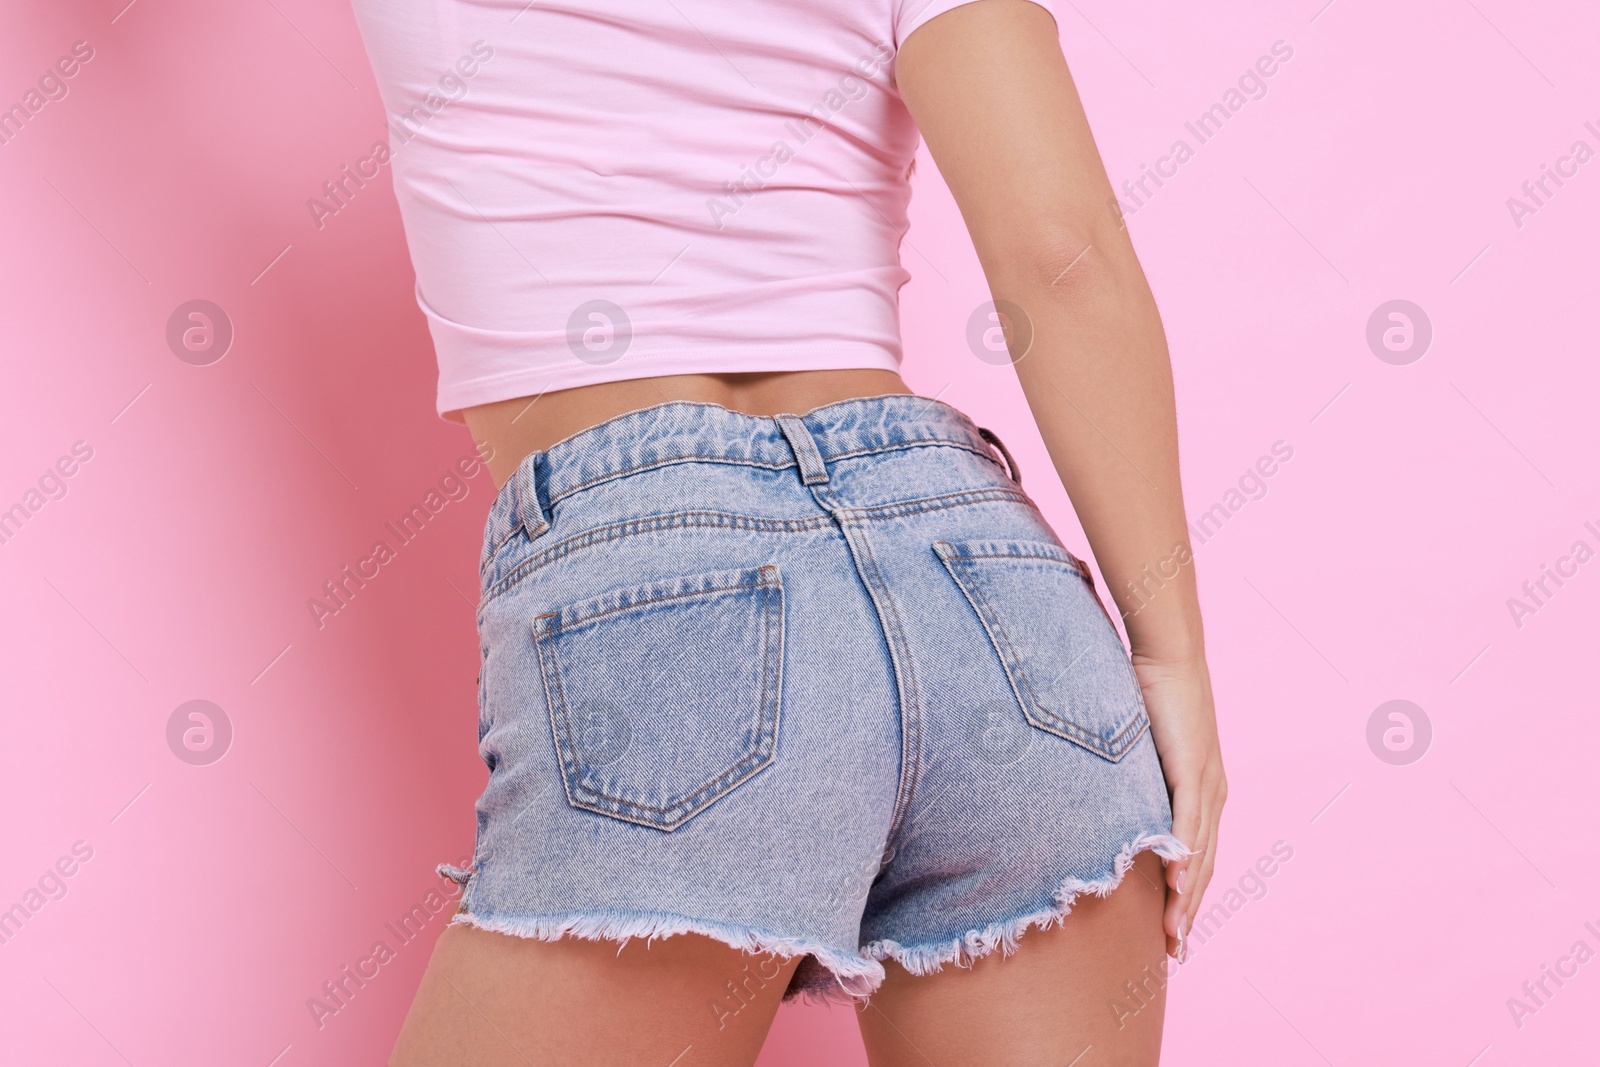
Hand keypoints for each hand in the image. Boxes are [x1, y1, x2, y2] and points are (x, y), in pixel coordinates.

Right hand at [1132, 653, 1225, 960]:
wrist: (1167, 655)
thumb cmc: (1148, 693)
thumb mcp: (1138, 749)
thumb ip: (1130, 778)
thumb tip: (1101, 798)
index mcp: (1201, 791)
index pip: (1196, 856)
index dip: (1186, 896)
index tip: (1172, 932)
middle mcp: (1211, 794)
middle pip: (1202, 867)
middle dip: (1188, 912)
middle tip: (1175, 952)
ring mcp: (1207, 784)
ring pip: (1198, 855)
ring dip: (1186, 898)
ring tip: (1174, 935)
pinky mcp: (1195, 769)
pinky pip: (1189, 823)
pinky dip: (1183, 856)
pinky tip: (1175, 883)